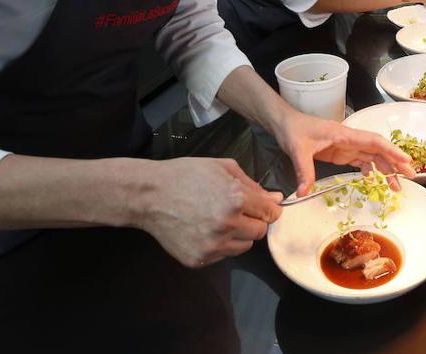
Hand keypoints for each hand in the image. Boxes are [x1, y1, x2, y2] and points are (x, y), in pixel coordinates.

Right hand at [133, 157, 281, 267]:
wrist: (149, 196)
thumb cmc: (185, 176)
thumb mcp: (222, 167)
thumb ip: (252, 185)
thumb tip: (276, 199)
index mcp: (235, 199)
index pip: (271, 213)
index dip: (268, 208)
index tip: (261, 206)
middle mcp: (227, 225)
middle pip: (260, 231)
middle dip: (253, 221)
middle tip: (236, 211)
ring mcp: (213, 245)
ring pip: (244, 246)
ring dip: (238, 234)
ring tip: (218, 219)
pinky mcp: (200, 259)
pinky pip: (223, 255)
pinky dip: (220, 244)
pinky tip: (204, 229)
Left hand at [271, 109, 415, 196]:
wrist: (284, 123)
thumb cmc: (293, 130)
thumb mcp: (297, 150)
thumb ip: (303, 171)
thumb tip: (303, 192)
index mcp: (345, 135)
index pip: (374, 142)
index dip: (392, 151)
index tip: (407, 161)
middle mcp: (350, 140)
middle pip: (379, 150)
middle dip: (396, 162)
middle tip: (411, 177)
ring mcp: (346, 146)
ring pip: (372, 157)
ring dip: (386, 169)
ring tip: (397, 186)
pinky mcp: (341, 152)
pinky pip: (361, 160)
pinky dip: (370, 169)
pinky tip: (373, 180)